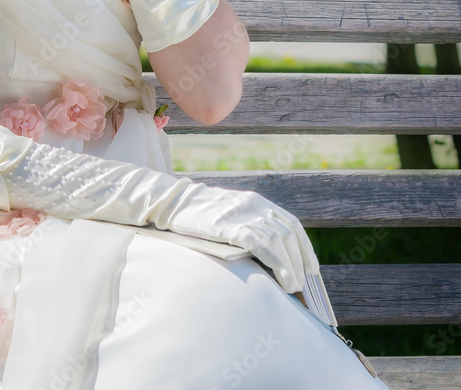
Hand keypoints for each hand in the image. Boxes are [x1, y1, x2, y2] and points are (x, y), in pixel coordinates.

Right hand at [167, 185, 320, 293]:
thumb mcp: (232, 214)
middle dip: (300, 260)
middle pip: (288, 233)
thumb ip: (250, 227)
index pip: (291, 223)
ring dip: (291, 265)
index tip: (312, 268)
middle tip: (302, 284)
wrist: (175, 202)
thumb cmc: (201, 215)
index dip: (305, 247)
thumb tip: (270, 256)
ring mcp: (242, 214)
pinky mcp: (229, 225)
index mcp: (257, 201)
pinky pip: (260, 243)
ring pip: (278, 239)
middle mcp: (255, 205)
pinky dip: (276, 261)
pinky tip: (283, 277)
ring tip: (293, 286)